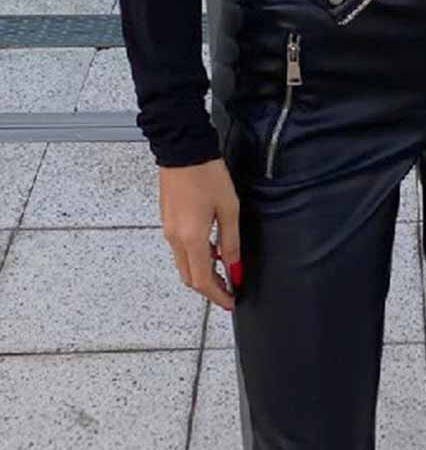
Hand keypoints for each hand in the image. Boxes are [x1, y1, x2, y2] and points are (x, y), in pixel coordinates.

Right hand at [159, 158, 241, 311]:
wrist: (182, 148)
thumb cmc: (207, 175)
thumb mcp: (229, 210)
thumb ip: (231, 244)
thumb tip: (235, 269)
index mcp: (191, 239)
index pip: (202, 281)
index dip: (218, 296)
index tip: (231, 301)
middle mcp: (175, 239)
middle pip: (189, 278)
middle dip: (209, 288)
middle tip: (229, 289)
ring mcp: (168, 230)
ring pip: (184, 265)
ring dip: (202, 273)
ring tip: (224, 269)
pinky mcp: (167, 221)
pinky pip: (180, 250)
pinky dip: (195, 258)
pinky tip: (211, 249)